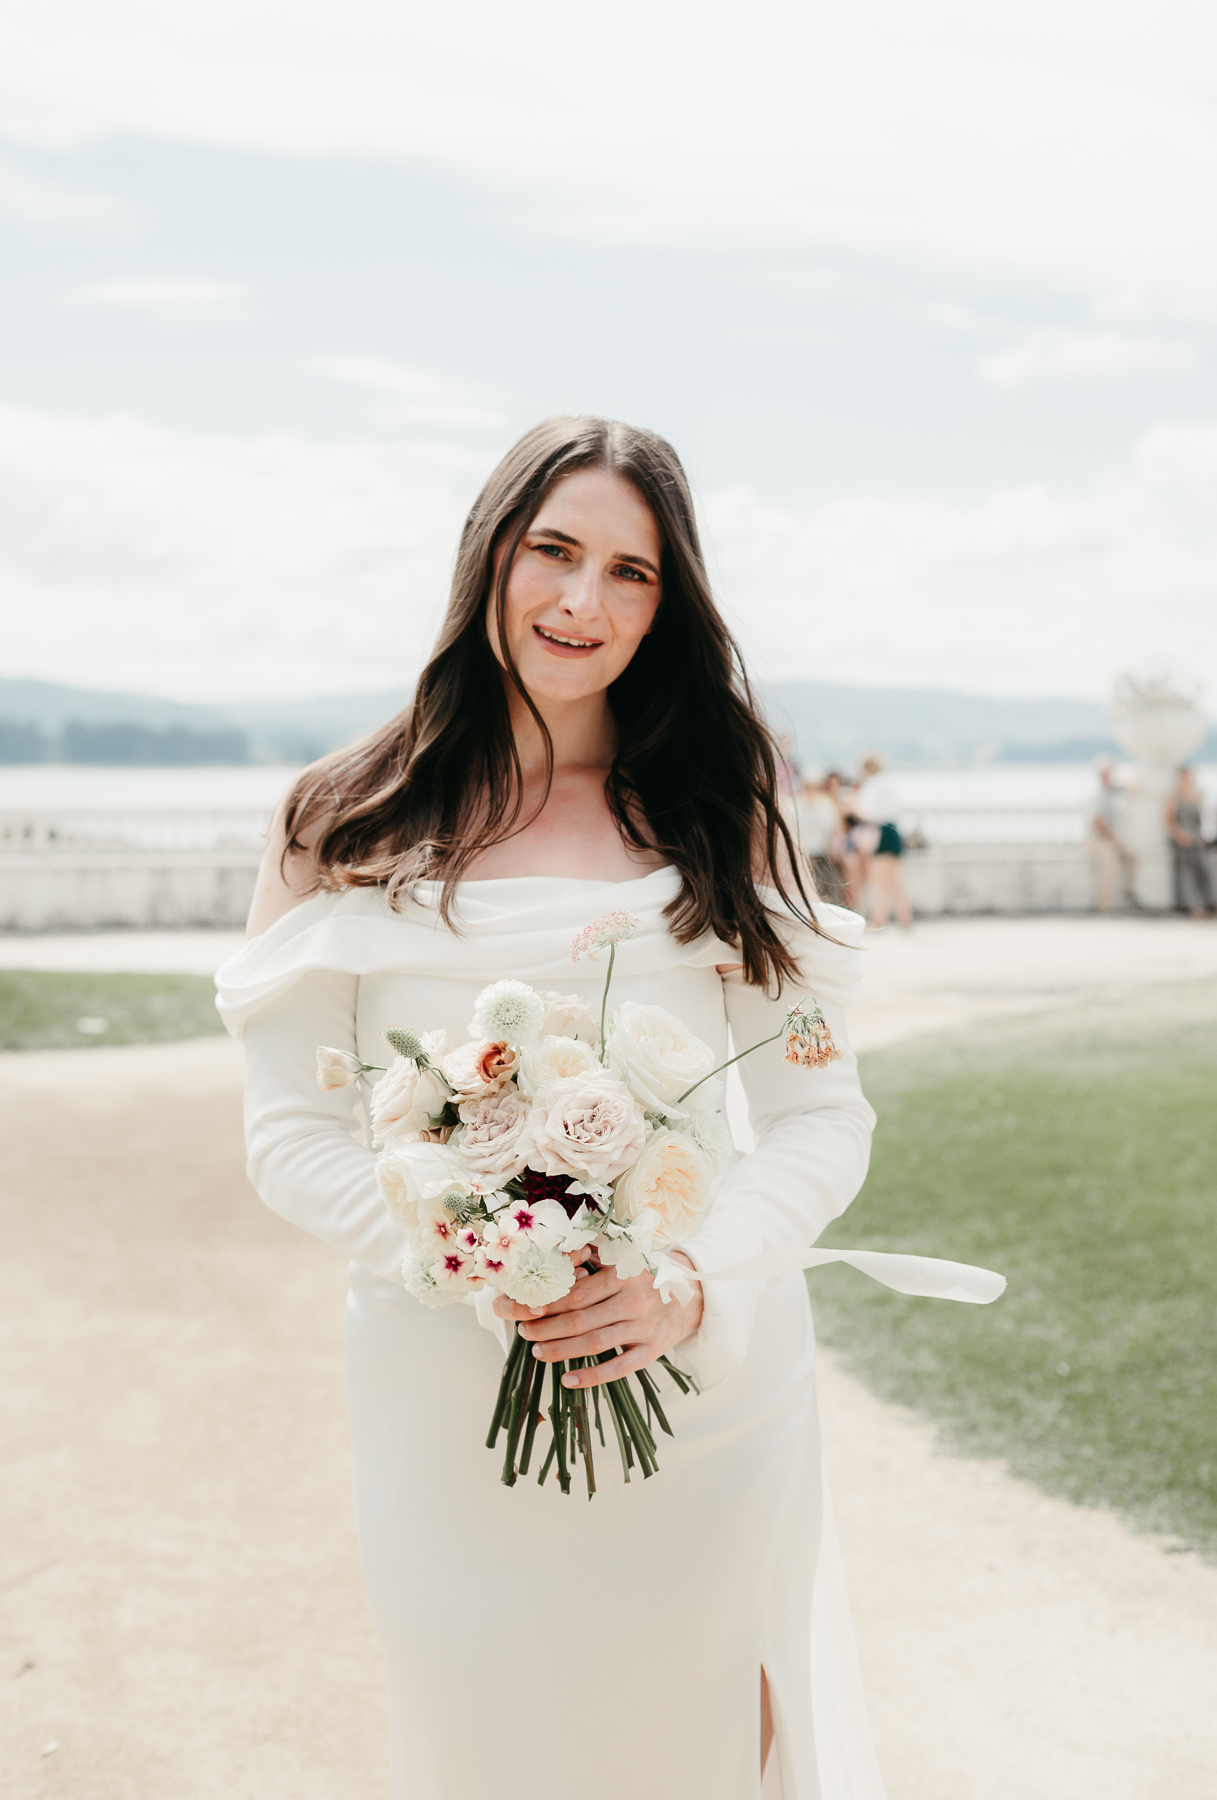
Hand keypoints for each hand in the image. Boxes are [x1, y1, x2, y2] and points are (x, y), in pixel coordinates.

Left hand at [492, 1252, 703, 1389]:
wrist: (693, 1293)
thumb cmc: (648, 1272)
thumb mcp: (625, 1254)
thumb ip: (593, 1253)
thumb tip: (554, 1254)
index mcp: (624, 1274)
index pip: (577, 1292)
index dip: (548, 1303)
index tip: (526, 1308)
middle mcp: (634, 1300)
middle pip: (580, 1319)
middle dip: (546, 1328)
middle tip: (524, 1332)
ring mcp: (644, 1327)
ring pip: (595, 1343)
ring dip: (562, 1351)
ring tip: (538, 1352)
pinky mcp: (652, 1350)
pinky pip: (619, 1368)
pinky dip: (593, 1377)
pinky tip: (569, 1380)